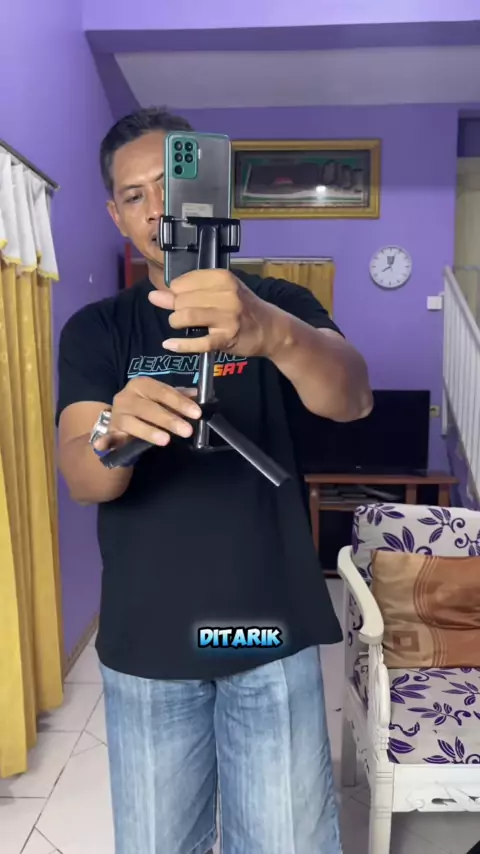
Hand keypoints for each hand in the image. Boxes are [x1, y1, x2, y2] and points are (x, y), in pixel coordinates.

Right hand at [93, 380, 201, 450]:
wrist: (122, 424)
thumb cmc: (147, 409)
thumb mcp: (162, 401)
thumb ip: (179, 398)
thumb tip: (200, 396)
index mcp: (142, 384)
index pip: (163, 391)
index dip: (180, 402)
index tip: (196, 413)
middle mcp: (126, 396)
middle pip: (148, 407)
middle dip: (169, 419)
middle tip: (187, 430)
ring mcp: (116, 414)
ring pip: (132, 422)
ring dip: (149, 431)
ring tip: (166, 440)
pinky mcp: (109, 431)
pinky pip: (107, 436)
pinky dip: (105, 441)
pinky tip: (102, 446)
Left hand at [149, 270, 278, 356]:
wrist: (270, 329)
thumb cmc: (242, 308)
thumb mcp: (220, 292)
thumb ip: (188, 292)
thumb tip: (155, 296)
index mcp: (222, 278)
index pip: (181, 283)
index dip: (175, 293)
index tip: (182, 300)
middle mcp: (226, 295)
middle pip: (181, 301)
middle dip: (175, 309)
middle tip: (184, 315)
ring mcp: (227, 317)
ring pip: (186, 318)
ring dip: (176, 323)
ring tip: (180, 326)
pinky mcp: (227, 338)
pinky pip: (198, 342)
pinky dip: (180, 345)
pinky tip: (170, 344)